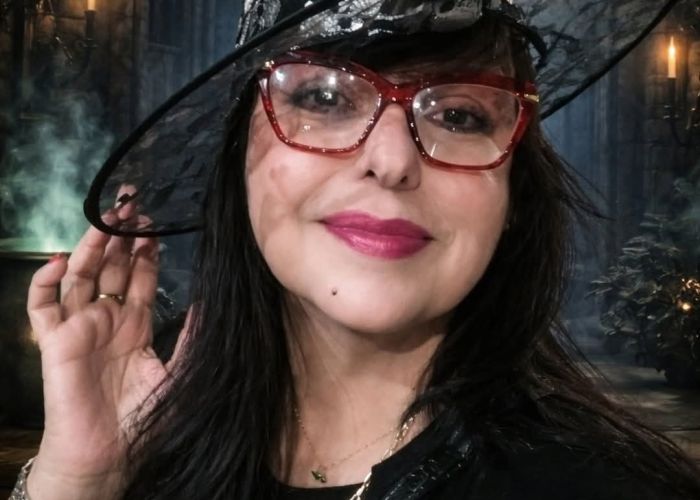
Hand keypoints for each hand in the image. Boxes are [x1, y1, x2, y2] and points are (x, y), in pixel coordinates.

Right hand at [25, 210, 185, 497]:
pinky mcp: (55, 343)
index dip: (145, 250)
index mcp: (135, 324)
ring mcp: (79, 328)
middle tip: (132, 205)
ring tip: (106, 219)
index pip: (138, 276)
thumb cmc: (144, 419)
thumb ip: (189, 336)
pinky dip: (44, 284)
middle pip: (111, 267)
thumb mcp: (178, 372)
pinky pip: (41, 309)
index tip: (155, 224)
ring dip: (91, 247)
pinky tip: (61, 261)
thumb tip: (209, 302)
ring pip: (80, 277)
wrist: (110, 455)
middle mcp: (107, 320)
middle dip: (120, 236)